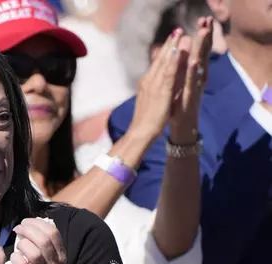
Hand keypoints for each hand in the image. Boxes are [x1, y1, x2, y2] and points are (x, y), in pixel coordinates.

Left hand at [8, 218, 65, 263]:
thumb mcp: (48, 260)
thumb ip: (44, 242)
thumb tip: (34, 222)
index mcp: (60, 256)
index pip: (53, 232)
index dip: (37, 223)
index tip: (26, 222)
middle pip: (44, 241)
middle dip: (28, 230)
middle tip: (18, 229)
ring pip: (35, 254)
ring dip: (23, 244)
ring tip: (17, 245)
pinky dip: (15, 257)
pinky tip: (13, 256)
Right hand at [128, 27, 184, 140]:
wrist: (140, 132)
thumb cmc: (146, 119)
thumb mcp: (150, 99)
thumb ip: (154, 88)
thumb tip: (158, 80)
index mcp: (147, 83)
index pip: (157, 63)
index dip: (165, 50)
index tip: (172, 38)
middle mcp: (149, 81)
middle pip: (160, 59)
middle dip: (169, 44)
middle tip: (177, 30)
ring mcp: (154, 85)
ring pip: (164, 63)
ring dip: (172, 48)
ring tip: (179, 35)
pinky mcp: (161, 92)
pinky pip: (168, 74)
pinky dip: (173, 62)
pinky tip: (178, 53)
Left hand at [170, 17, 213, 140]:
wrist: (176, 128)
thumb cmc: (172, 108)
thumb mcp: (174, 87)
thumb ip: (176, 72)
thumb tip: (174, 56)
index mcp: (187, 76)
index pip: (193, 54)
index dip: (196, 39)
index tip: (201, 21)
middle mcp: (193, 80)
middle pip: (197, 57)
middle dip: (201, 41)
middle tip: (206, 24)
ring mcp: (192, 89)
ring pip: (195, 67)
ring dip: (198, 51)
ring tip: (201, 37)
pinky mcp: (189, 98)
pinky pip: (190, 83)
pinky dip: (192, 72)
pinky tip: (194, 63)